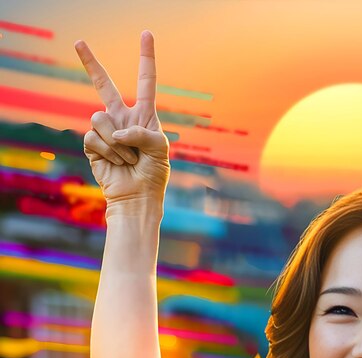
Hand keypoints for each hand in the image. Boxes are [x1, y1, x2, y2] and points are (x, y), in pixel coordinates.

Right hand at [75, 31, 169, 214]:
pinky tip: (118, 163)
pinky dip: (109, 152)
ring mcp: (106, 131)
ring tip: (130, 159)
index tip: (146, 34)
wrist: (138, 197)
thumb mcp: (161, 150)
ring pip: (100, 117)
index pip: (145, 83)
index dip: (146, 59)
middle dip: (90, 63)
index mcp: (144, 116)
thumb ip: (144, 133)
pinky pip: (94, 137)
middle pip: (103, 85)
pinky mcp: (92, 144)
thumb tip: (117, 131)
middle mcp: (122, 119)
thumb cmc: (153, 173)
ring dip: (118, 142)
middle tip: (78, 42)